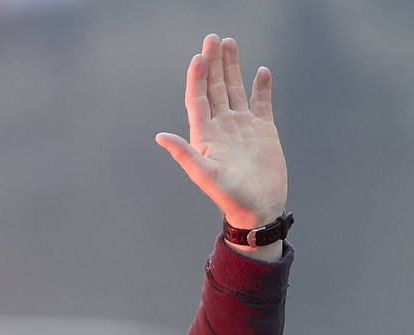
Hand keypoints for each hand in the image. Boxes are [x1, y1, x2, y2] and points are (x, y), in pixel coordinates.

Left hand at [156, 36, 287, 241]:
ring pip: (236, 89)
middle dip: (214, 63)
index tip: (198, 56)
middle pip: (216, 87)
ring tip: (230, 43)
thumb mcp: (204, 175)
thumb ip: (184, 154)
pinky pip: (261, 102)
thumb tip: (160, 136)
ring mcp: (243, 126)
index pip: (199, 99)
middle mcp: (222, 126)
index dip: (197, 77)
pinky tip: (261, 71)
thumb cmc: (229, 196)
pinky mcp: (264, 129)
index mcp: (205, 135)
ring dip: (233, 67)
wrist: (259, 207)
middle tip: (213, 38)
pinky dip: (261, 86)